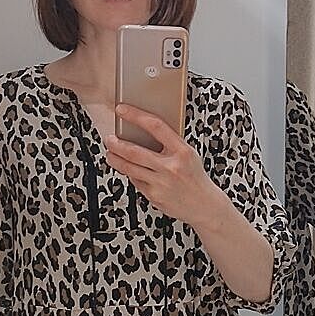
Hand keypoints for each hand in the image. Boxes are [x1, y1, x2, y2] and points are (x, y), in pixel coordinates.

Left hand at [105, 104, 214, 224]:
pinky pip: (135, 181)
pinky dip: (130, 173)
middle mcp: (171, 167)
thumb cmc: (195, 177)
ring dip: (115, 159)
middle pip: (134, 151)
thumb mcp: (189, 154)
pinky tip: (128, 169)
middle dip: (116, 144)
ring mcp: (161, 183)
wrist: (205, 205)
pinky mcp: (154, 196)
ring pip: (129, 168)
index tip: (122, 110)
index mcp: (182, 151)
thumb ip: (169, 143)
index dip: (135, 115)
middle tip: (109, 138)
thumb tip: (143, 130)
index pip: (155, 126)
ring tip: (110, 153)